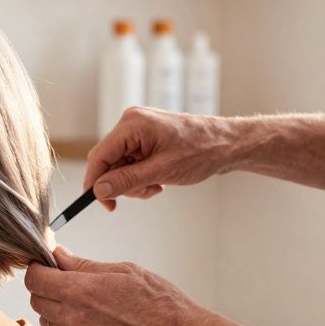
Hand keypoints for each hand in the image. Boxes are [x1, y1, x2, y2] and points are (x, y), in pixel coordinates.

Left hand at [24, 247, 215, 325]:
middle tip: (66, 283)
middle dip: (46, 289)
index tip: (45, 266)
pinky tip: (94, 324)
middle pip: (36, 301)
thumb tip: (58, 255)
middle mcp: (72, 318)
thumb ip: (83, 265)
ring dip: (57, 311)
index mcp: (78, 291)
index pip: (34, 279)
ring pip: (48, 322)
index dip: (38, 269)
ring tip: (86, 305)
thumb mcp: (122, 271)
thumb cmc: (158, 301)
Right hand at [85, 107, 234, 210]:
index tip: (98, 202)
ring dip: (133, 182)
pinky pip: (130, 161)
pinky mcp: (146, 138)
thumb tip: (98, 191)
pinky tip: (158, 181)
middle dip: (120, 182)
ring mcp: (139, 130)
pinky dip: (140, 176)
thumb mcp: (161, 172)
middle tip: (142, 193)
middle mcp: (131, 123)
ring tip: (156, 186)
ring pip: (119, 165)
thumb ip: (126, 181)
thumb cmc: (202, 151)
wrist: (229, 145)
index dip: (95, 181)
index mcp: (132, 124)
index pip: (99, 155)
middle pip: (108, 161)